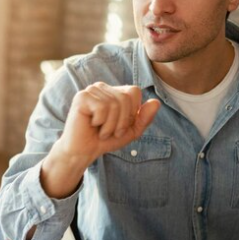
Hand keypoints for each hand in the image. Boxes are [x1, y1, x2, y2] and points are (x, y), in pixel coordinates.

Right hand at [41, 84, 160, 197]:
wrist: (84, 152)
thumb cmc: (104, 140)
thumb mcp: (130, 131)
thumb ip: (144, 118)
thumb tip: (156, 102)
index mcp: (114, 91)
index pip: (134, 91)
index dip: (132, 112)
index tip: (120, 125)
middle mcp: (102, 87)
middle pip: (125, 97)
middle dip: (121, 121)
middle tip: (110, 131)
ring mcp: (91, 90)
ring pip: (114, 104)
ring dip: (110, 125)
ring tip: (100, 130)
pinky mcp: (82, 97)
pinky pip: (102, 107)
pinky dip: (100, 122)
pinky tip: (91, 125)